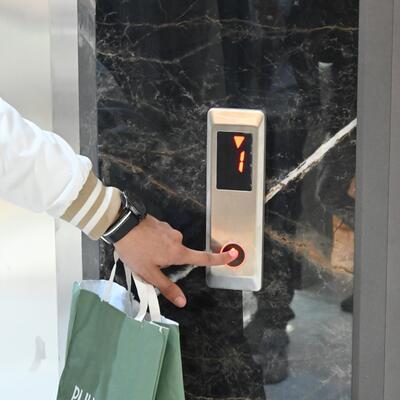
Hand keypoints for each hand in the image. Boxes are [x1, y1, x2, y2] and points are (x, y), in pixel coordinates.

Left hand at [114, 214, 237, 307]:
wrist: (121, 224)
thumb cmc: (136, 251)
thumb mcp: (149, 273)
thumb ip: (166, 287)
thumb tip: (183, 302)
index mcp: (177, 252)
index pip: (203, 257)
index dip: (219, 258)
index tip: (233, 254)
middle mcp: (177, 239)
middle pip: (178, 254)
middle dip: (166, 260)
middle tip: (147, 261)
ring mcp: (169, 229)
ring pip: (168, 245)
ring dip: (158, 250)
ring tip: (141, 251)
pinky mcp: (160, 223)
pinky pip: (161, 236)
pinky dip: (154, 240)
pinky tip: (141, 241)